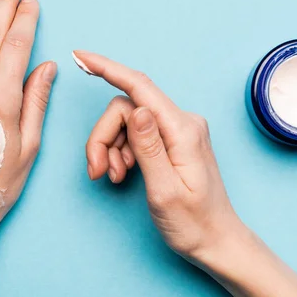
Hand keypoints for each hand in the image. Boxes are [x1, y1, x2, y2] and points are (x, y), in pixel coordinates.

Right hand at [76, 50, 242, 260]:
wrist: (216, 240)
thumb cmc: (193, 224)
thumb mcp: (165, 191)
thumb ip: (149, 147)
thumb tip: (134, 108)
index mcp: (183, 131)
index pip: (140, 87)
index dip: (107, 69)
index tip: (80, 57)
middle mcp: (183, 122)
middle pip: (126, 109)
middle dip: (103, 137)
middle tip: (96, 170)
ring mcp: (179, 130)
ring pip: (127, 121)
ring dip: (111, 147)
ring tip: (113, 176)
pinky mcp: (173, 139)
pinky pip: (136, 133)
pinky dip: (122, 151)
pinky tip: (123, 172)